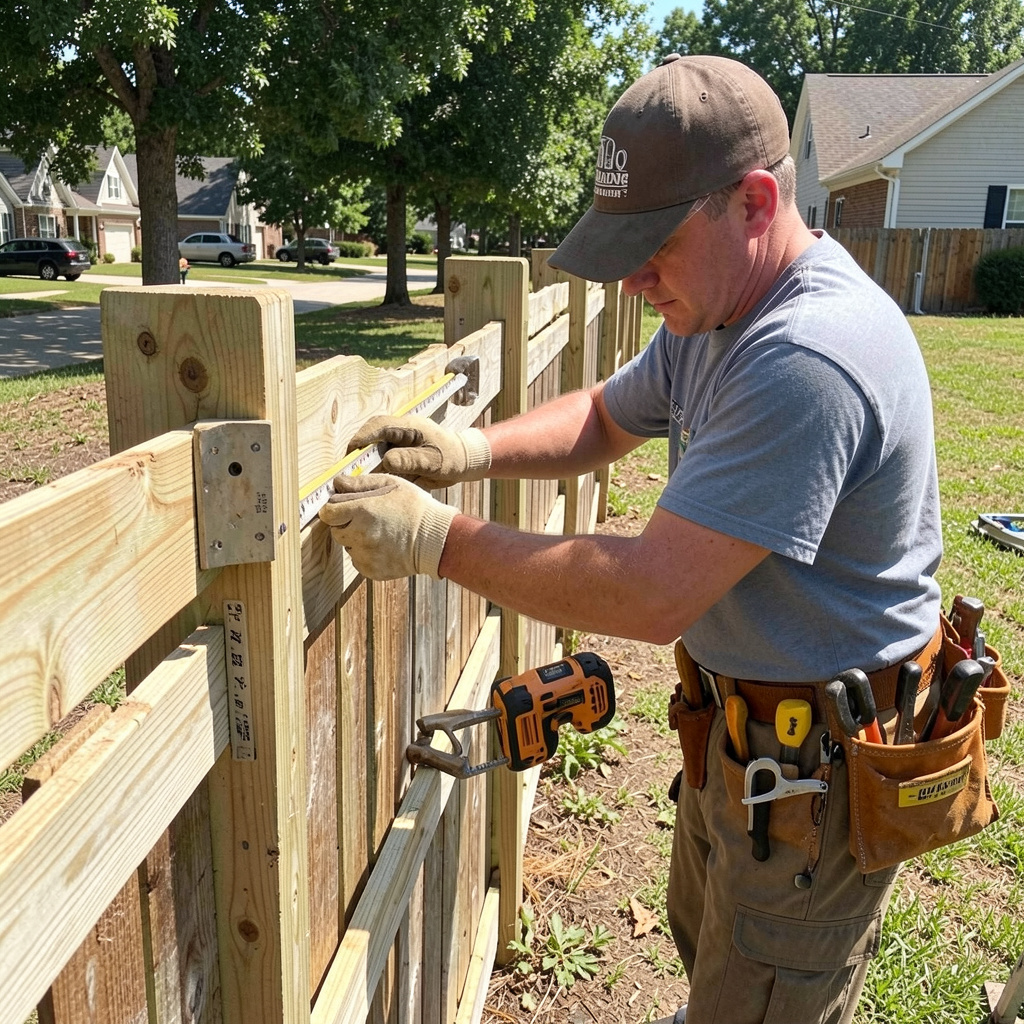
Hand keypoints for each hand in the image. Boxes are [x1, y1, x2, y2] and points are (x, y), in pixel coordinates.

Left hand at [318, 473, 457, 579]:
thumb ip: (360, 483)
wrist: (436, 540)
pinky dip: (366, 554)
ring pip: (347, 547)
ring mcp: (365, 555)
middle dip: (346, 523)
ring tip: (380, 532)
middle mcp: (360, 535)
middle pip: (336, 530)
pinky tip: (384, 546)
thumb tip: (337, 483)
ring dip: (356, 540)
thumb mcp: (391, 484)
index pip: (327, 513)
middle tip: (367, 519)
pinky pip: (358, 561)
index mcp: (362, 512)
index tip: (343, 507)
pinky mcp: (371, 571)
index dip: (334, 509)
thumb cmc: (416, 508)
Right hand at [346, 415, 490, 488]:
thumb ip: (411, 460)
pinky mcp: (399, 454)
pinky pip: (382, 460)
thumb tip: (387, 461)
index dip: (362, 437)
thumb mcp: (433, 461)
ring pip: (374, 449)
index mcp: (409, 426)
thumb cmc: (452, 457)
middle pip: (371, 436)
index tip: (350, 452)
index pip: (379, 426)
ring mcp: (398, 443)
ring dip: (365, 463)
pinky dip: (375, 471)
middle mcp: (400, 432)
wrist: (464, 462)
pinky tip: (371, 483)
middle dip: (358, 451)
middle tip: (348, 469)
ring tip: (355, 479)